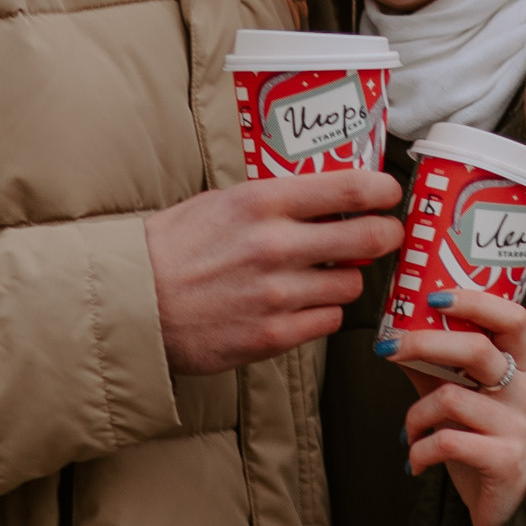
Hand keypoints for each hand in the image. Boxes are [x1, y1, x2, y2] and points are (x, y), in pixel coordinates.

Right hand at [146, 172, 400, 371]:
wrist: (133, 304)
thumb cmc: (175, 248)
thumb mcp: (222, 203)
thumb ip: (277, 200)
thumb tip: (332, 198)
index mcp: (262, 202)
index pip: (350, 190)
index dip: (385, 192)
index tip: (392, 195)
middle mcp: (276, 246)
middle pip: (370, 239)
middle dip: (386, 236)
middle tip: (385, 235)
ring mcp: (278, 294)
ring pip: (351, 285)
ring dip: (345, 279)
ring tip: (321, 275)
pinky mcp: (274, 335)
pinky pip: (329, 320)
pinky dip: (322, 312)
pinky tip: (299, 304)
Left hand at [380, 281, 525, 525]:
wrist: (508, 506)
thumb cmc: (480, 442)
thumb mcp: (459, 399)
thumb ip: (434, 368)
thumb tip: (393, 334)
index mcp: (518, 366)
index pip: (512, 318)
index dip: (474, 302)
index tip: (433, 297)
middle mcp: (524, 391)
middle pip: (477, 350)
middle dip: (424, 344)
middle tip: (388, 349)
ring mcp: (518, 427)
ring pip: (452, 398)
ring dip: (415, 416)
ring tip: (410, 433)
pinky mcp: (506, 462)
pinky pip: (447, 442)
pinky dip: (419, 451)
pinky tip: (415, 461)